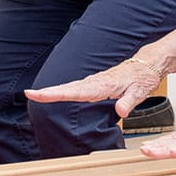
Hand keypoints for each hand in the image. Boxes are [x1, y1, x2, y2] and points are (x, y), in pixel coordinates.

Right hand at [26, 55, 165, 117]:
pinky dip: (62, 91)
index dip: (57, 94)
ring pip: (69, 87)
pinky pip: (75, 88)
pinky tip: (54, 94)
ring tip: (35, 95)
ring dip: (52, 91)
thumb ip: (129, 101)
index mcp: (103, 85)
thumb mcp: (140, 91)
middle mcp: (95, 83)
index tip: (41, 93)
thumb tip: (121, 111)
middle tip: (30, 94)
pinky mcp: (94, 84)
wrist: (146, 65)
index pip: (76, 91)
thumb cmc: (142, 77)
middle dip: (48, 92)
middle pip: (67, 88)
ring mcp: (94, 83)